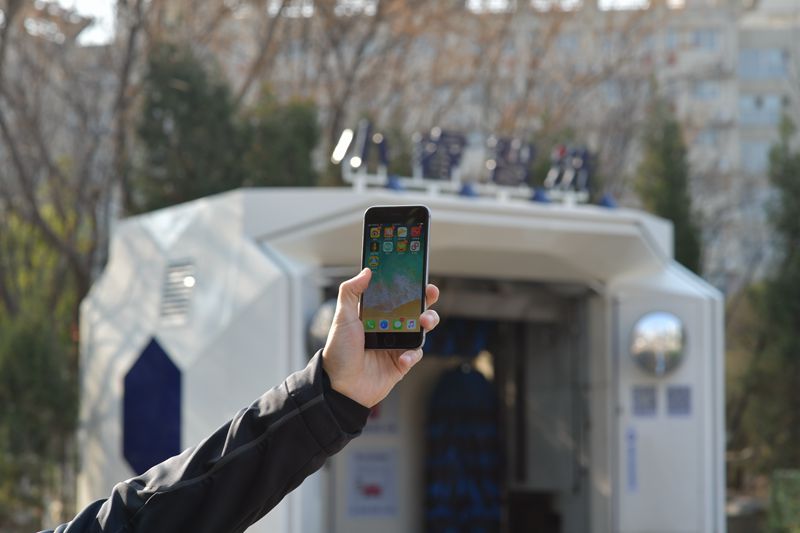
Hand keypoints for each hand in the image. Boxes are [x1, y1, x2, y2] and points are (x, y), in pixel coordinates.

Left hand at [322, 268, 439, 407]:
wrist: (340, 386)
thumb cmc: (339, 351)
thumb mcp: (342, 317)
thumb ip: (351, 292)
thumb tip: (367, 271)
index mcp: (376, 316)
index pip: (396, 296)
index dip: (409, 286)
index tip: (418, 275)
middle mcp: (389, 329)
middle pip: (414, 310)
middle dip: (426, 300)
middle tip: (430, 293)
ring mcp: (396, 346)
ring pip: (420, 330)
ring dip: (427, 322)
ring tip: (424, 322)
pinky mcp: (401, 364)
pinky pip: (415, 354)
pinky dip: (412, 354)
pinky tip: (403, 356)